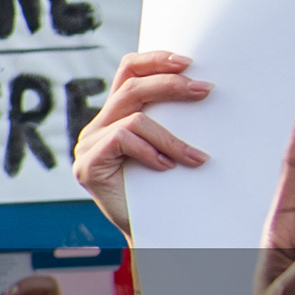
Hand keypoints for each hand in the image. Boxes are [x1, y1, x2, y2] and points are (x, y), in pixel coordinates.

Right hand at [69, 48, 209, 236]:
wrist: (156, 234)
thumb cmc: (169, 190)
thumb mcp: (172, 145)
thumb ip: (174, 120)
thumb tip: (208, 87)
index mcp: (116, 116)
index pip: (128, 72)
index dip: (155, 60)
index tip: (189, 62)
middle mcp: (96, 127)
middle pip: (132, 87)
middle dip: (171, 85)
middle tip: (205, 92)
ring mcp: (87, 147)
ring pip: (134, 118)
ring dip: (172, 137)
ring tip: (197, 158)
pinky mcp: (86, 167)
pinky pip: (123, 140)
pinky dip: (151, 152)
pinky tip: (166, 168)